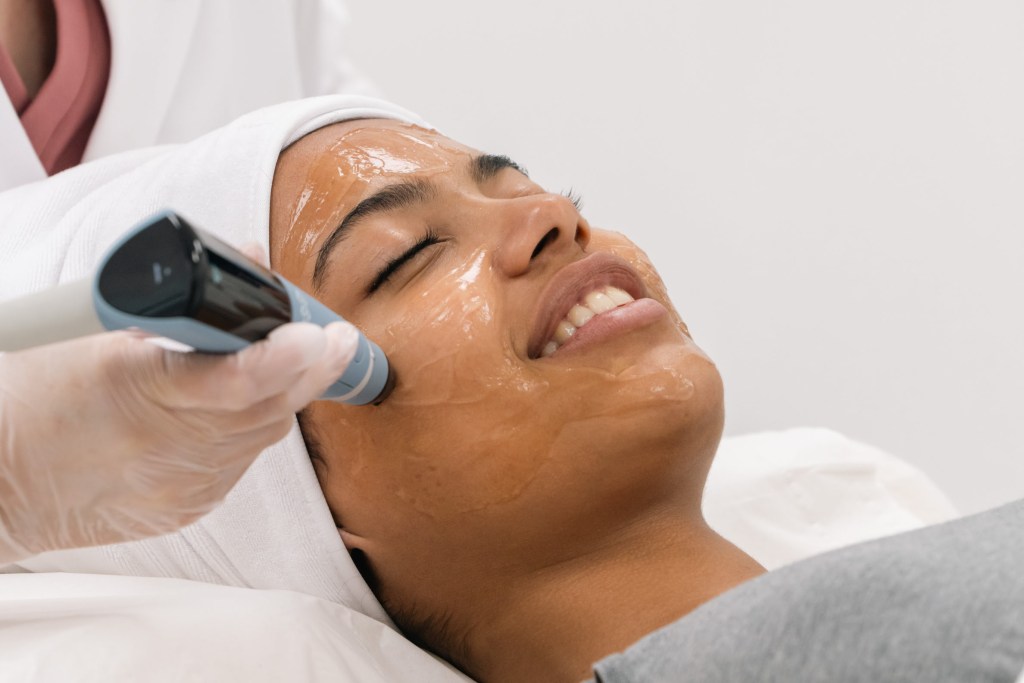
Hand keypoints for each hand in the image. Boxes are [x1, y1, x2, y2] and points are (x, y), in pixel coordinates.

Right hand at [0, 321, 356, 564]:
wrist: (0, 484)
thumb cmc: (36, 399)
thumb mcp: (93, 331)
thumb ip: (182, 301)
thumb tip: (251, 259)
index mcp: (134, 389)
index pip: (228, 381)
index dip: (279, 360)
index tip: (317, 337)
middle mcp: (164, 444)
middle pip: (265, 406)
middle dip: (309, 370)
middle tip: (336, 340)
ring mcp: (181, 484)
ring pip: (263, 434)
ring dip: (283, 395)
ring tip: (297, 361)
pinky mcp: (188, 507)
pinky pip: (242, 461)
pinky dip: (251, 429)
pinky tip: (247, 407)